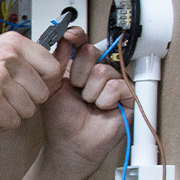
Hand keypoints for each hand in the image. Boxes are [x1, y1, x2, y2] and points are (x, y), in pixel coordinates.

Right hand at [0, 30, 62, 136]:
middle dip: (26, 102)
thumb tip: (63, 68)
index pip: (53, 68)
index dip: (44, 85)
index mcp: (12, 42)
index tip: (26, 88)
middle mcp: (7, 55)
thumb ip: (27, 62)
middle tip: (2, 98)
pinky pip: (14, 122)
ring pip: (29, 110)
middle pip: (43, 92)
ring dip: (12, 115)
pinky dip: (1, 125)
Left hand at [39, 28, 132, 175]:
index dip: (77, 36)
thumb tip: (63, 40)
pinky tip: (100, 108)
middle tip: (76, 89)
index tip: (68, 36)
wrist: (69, 144)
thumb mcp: (51, 87)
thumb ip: (56, 63)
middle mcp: (98, 72)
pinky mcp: (128, 97)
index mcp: (79, 66)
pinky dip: (104, 100)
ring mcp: (114, 83)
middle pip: (92, 51)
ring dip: (89, 91)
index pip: (82, 42)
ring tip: (87, 103)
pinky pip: (116, 86)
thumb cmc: (61, 119)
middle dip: (78, 73)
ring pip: (103, 70)